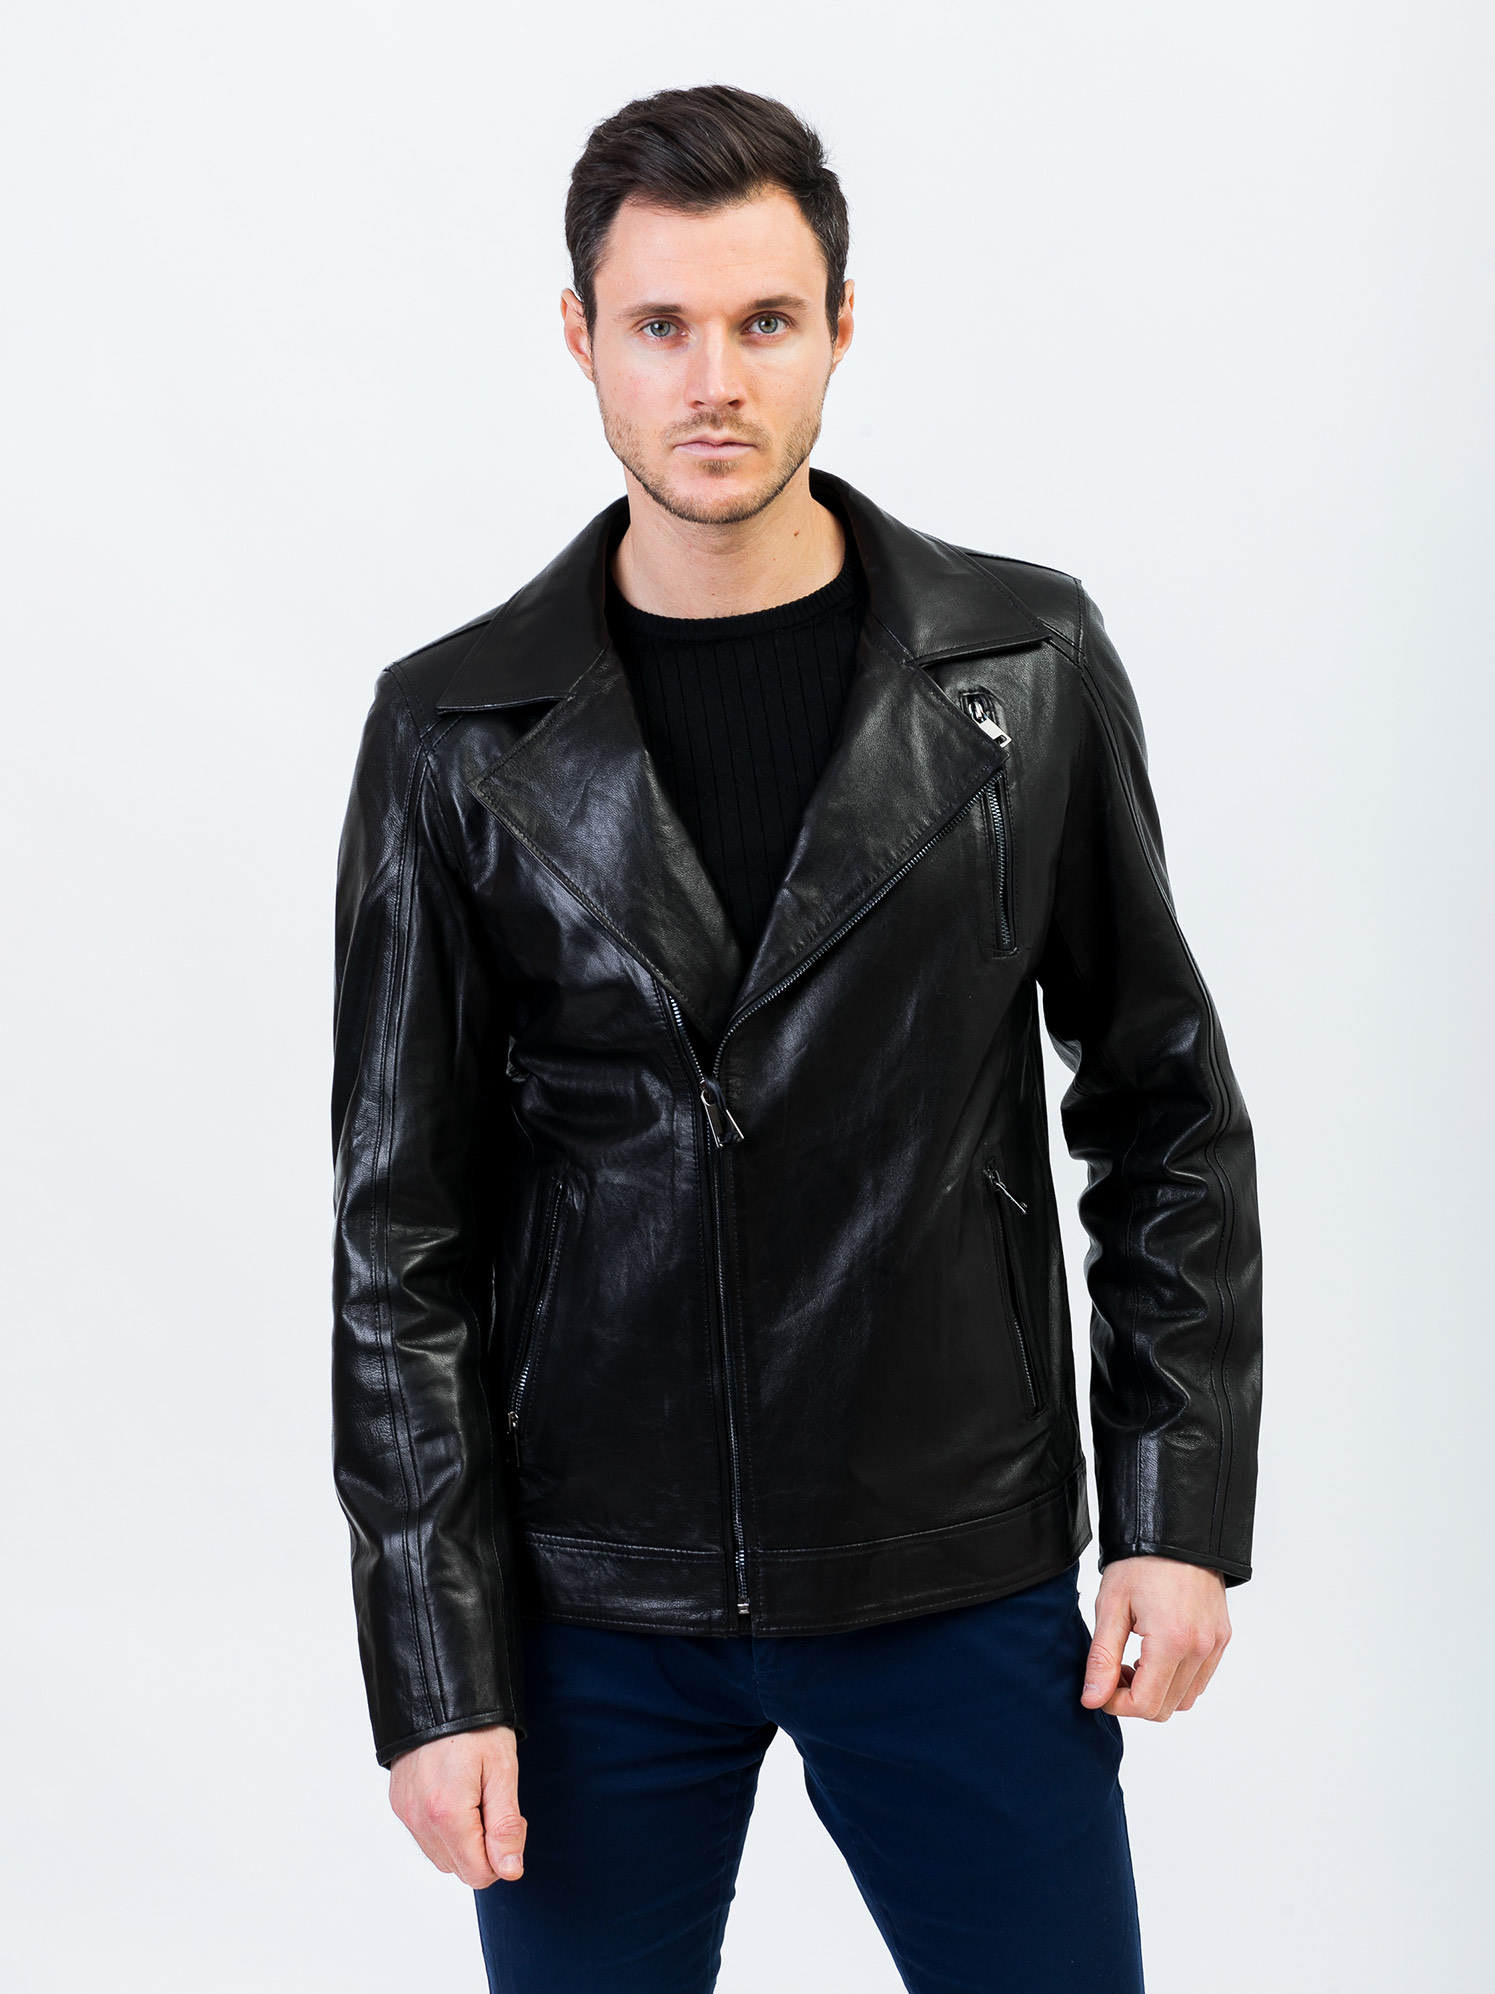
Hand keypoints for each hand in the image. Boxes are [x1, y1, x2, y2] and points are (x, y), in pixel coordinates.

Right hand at [389, 1725, 525, 1885]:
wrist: (439, 1691)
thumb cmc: (478, 1728)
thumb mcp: (503, 1772)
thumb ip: (506, 1826)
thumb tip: (510, 1871)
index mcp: (447, 1814)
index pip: (479, 1874)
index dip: (503, 1855)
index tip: (509, 1818)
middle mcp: (419, 1820)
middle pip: (460, 1868)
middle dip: (484, 1848)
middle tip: (493, 1801)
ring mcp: (406, 1812)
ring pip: (442, 1856)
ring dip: (464, 1839)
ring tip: (474, 1794)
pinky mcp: (399, 1803)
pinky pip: (426, 1837)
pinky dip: (445, 1828)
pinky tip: (456, 1793)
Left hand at [1081, 1556, 1230, 1720]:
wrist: (1175, 1530)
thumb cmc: (1139, 1561)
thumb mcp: (1111, 1607)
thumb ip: (1102, 1659)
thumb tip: (1094, 1700)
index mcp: (1171, 1641)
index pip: (1145, 1705)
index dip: (1116, 1705)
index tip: (1100, 1689)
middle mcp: (1200, 1648)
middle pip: (1166, 1708)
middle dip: (1134, 1699)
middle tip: (1114, 1671)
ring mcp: (1215, 1644)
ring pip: (1186, 1699)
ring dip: (1158, 1692)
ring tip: (1134, 1661)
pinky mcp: (1222, 1637)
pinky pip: (1201, 1679)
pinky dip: (1178, 1680)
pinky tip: (1156, 1655)